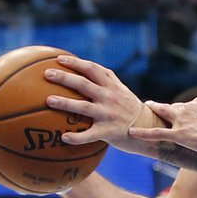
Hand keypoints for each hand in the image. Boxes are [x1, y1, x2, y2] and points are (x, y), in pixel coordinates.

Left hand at [44, 55, 158, 154]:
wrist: (150, 128)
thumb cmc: (130, 109)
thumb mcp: (122, 91)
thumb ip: (106, 80)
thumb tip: (85, 68)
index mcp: (112, 87)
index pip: (92, 69)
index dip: (76, 63)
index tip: (58, 59)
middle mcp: (110, 98)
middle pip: (84, 85)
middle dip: (65, 78)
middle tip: (47, 74)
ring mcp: (109, 115)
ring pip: (84, 107)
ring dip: (66, 103)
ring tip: (49, 100)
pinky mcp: (109, 132)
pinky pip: (90, 135)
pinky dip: (77, 137)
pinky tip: (63, 138)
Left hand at [129, 85, 196, 155]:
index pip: (189, 106)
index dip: (187, 113)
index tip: (188, 118)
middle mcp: (190, 108)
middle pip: (172, 108)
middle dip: (162, 108)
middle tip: (151, 106)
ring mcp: (183, 121)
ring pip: (162, 115)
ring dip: (151, 112)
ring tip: (141, 112)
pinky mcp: (180, 135)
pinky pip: (156, 133)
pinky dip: (143, 132)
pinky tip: (132, 132)